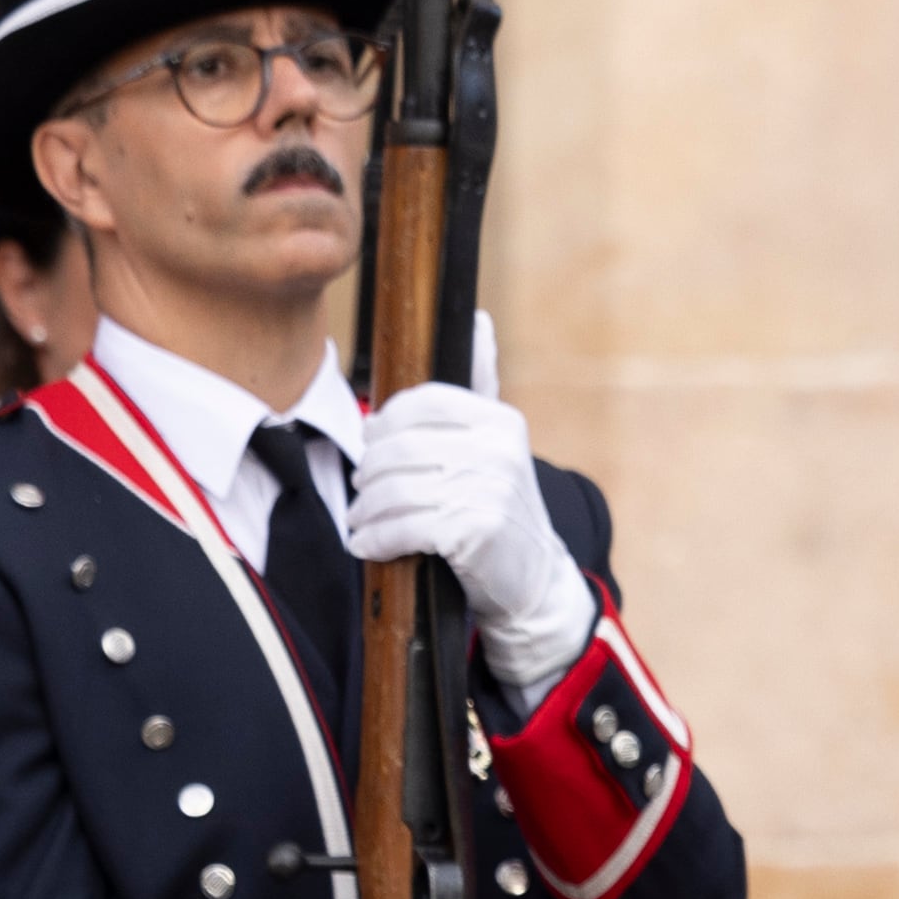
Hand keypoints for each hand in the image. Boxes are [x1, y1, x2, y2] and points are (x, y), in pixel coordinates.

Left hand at [348, 374, 597, 696]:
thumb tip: (479, 319)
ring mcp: (489, 490)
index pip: (422, 402)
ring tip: (365, 522)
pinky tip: (372, 546)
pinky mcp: (475, 530)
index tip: (376, 447)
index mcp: (500, 420)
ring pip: (393, 489)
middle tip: (365, 494)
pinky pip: (402, 527)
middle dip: (370, 475)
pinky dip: (376, 540)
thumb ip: (481, 385)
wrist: (533, 580)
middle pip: (397, 448)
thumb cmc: (498, 507)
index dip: (386, 425)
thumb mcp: (497, 444)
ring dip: (367, 513)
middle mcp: (499, 449)